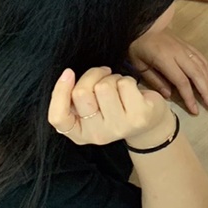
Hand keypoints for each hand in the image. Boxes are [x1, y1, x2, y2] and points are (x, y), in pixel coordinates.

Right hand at [48, 66, 172, 145]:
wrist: (149, 122)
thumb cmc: (114, 108)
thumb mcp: (89, 109)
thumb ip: (74, 99)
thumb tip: (67, 76)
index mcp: (79, 134)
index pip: (58, 118)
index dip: (60, 92)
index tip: (68, 72)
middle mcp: (97, 135)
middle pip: (81, 93)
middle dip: (92, 75)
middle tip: (103, 76)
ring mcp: (119, 128)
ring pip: (104, 86)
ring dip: (112, 78)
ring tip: (119, 87)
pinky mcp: (139, 117)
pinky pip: (124, 84)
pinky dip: (127, 79)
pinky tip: (132, 91)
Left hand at [128, 30, 207, 114]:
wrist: (144, 24)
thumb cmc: (138, 46)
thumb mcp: (140, 65)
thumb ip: (155, 80)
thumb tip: (169, 95)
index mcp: (165, 60)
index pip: (181, 81)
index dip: (189, 97)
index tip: (195, 110)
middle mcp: (178, 54)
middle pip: (196, 75)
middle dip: (206, 92)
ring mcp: (185, 49)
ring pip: (201, 67)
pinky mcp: (187, 45)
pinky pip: (201, 57)